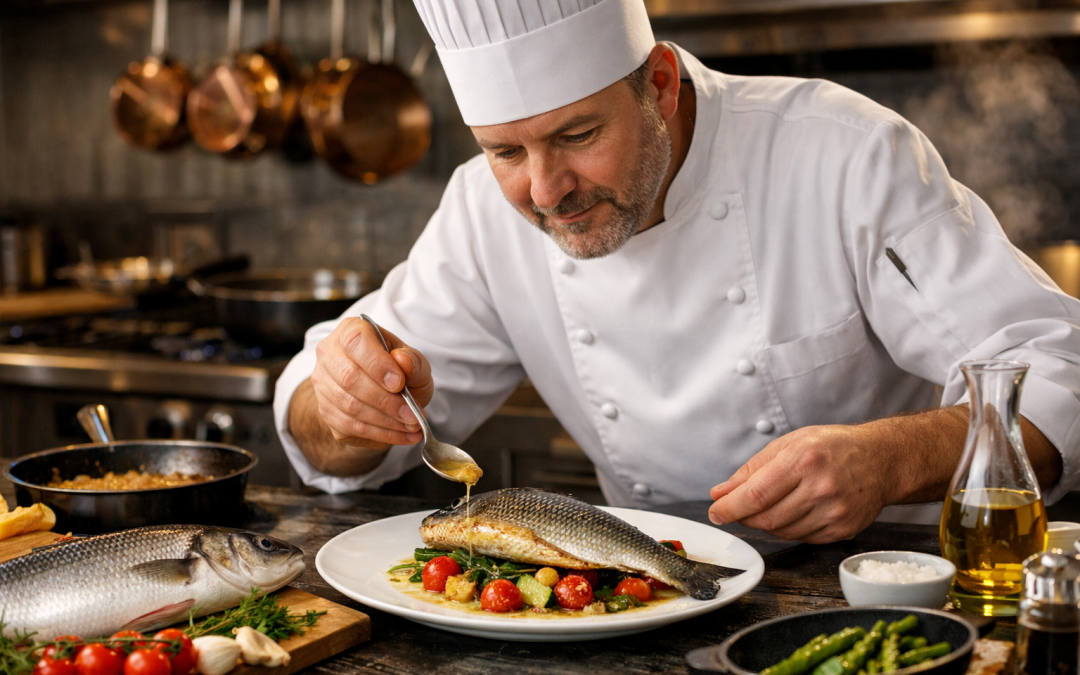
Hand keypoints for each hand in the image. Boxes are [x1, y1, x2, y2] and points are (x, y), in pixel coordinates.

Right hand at [309, 316, 432, 448]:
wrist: (383, 390)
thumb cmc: (399, 370)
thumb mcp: (415, 362)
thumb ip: (414, 361)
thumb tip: (403, 361)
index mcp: (351, 331)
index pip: (355, 342)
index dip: (377, 365)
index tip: (399, 384)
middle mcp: (329, 354)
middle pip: (350, 378)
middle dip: (386, 401)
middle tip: (413, 415)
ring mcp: (323, 384)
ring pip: (349, 406)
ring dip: (385, 421)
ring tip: (413, 427)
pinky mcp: (325, 410)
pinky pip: (349, 426)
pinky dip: (379, 434)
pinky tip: (402, 436)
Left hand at [707, 425, 892, 543]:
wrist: (882, 460)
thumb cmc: (834, 447)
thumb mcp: (790, 443)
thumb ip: (753, 469)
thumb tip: (722, 492)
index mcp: (804, 460)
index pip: (756, 495)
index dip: (730, 507)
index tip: (715, 512)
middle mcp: (821, 488)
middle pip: (766, 518)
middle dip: (744, 516)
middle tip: (737, 508)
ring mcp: (835, 512)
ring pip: (782, 532)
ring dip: (765, 523)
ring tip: (769, 505)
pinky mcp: (843, 529)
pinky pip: (802, 538)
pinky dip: (788, 529)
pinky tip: (793, 511)